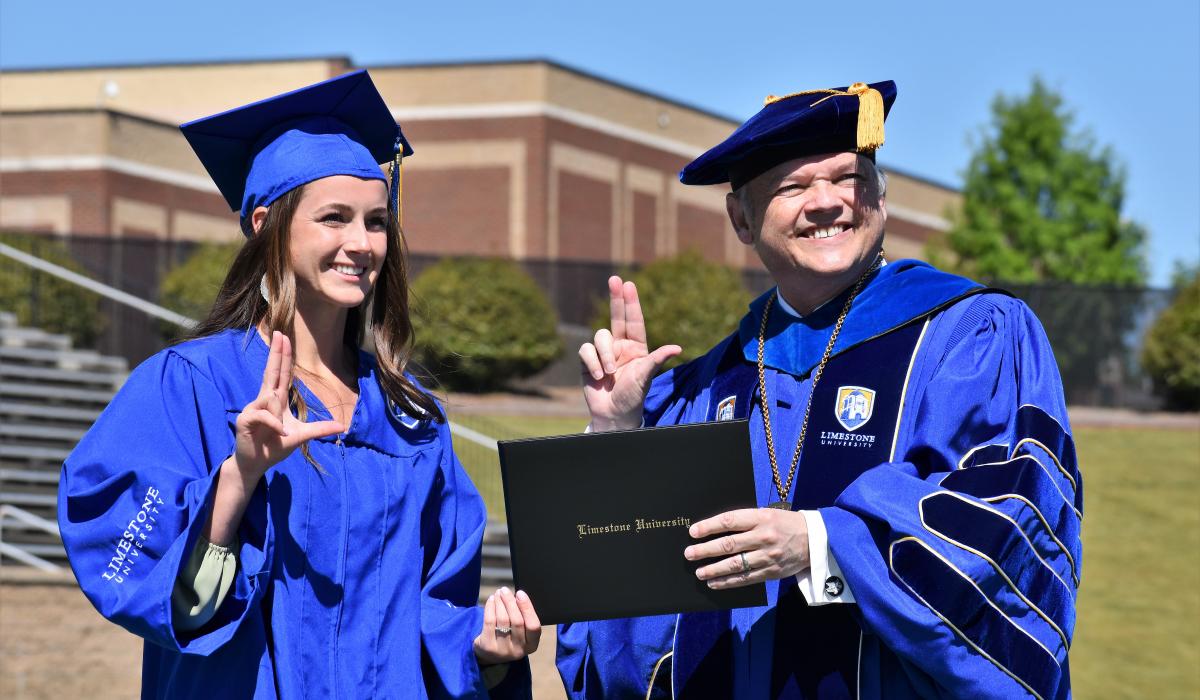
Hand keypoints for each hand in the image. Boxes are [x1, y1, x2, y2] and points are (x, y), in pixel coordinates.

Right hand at [232, 331, 344, 476]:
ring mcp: (254, 408)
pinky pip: (264, 415)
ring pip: (271, 397)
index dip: (283, 356)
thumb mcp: (301, 436)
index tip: (284, 337)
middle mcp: (264, 400)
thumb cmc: (275, 446)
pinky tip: (280, 434)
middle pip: (272, 371)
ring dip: (279, 415)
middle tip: (280, 333)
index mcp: (277, 400)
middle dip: (276, 353)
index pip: (282, 374)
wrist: (255, 464)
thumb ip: (319, 429)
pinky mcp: (246, 419)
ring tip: (281, 431)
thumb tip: (341, 427)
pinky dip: (275, 424)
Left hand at [474, 587, 540, 664]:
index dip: (527, 608)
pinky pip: (490, 622)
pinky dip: (490, 608)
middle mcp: (519, 650)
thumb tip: (518, 595)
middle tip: (505, 590)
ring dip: (500, 602)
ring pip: (503, 620)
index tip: (520, 593)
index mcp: (532, 645)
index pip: (533, 626)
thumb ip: (524, 617)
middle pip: (517, 621)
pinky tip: (491, 600)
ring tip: (498, 593)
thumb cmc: (510, 635)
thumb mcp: (521, 631)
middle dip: (510, 602)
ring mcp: (503, 650)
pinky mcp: (488, 647)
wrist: (490, 654)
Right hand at [578, 276, 680, 430]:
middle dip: (616, 298)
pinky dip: (592, 362)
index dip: (631, 303)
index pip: (634, 320)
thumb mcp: (646, 376)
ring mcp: (603, 352)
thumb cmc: (633, 396)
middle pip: (616, 317)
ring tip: (610, 373)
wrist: (613, 414)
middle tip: (615, 279)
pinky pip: (586, 350)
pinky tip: (599, 377)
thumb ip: (657, 359)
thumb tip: (677, 348)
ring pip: (600, 337)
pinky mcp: (588, 361)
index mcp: (636, 347)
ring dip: (605, 355)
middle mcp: (620, 346)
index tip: (629, 284)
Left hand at [684, 508, 810, 588]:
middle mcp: (764, 537)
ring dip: (714, 569)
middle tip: (689, 554)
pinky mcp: (771, 572)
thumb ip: (745, 521)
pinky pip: (745, 578)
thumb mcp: (767, 514)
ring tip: (699, 572)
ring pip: (735, 565)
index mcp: (761, 518)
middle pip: (729, 545)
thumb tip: (715, 529)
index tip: (693, 532)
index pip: (729, 521)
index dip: (709, 527)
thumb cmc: (785, 524)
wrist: (816, 540)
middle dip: (705, 550)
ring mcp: (768, 556)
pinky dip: (728, 582)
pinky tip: (715, 583)